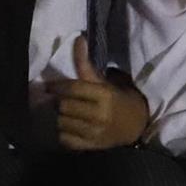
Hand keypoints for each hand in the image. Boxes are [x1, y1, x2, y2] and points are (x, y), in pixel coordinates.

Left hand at [45, 35, 149, 149]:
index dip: (57, 86)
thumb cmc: (120, 99)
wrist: (137, 126)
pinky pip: (66, 139)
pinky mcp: (91, 146)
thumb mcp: (106, 82)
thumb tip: (78, 39)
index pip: (73, 89)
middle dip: (59, 102)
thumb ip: (88, 65)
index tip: (49, 86)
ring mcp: (94, 133)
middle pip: (65, 106)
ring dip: (60, 116)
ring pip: (62, 123)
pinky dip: (63, 132)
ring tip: (64, 112)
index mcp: (104, 96)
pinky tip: (68, 127)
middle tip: (59, 99)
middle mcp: (99, 115)